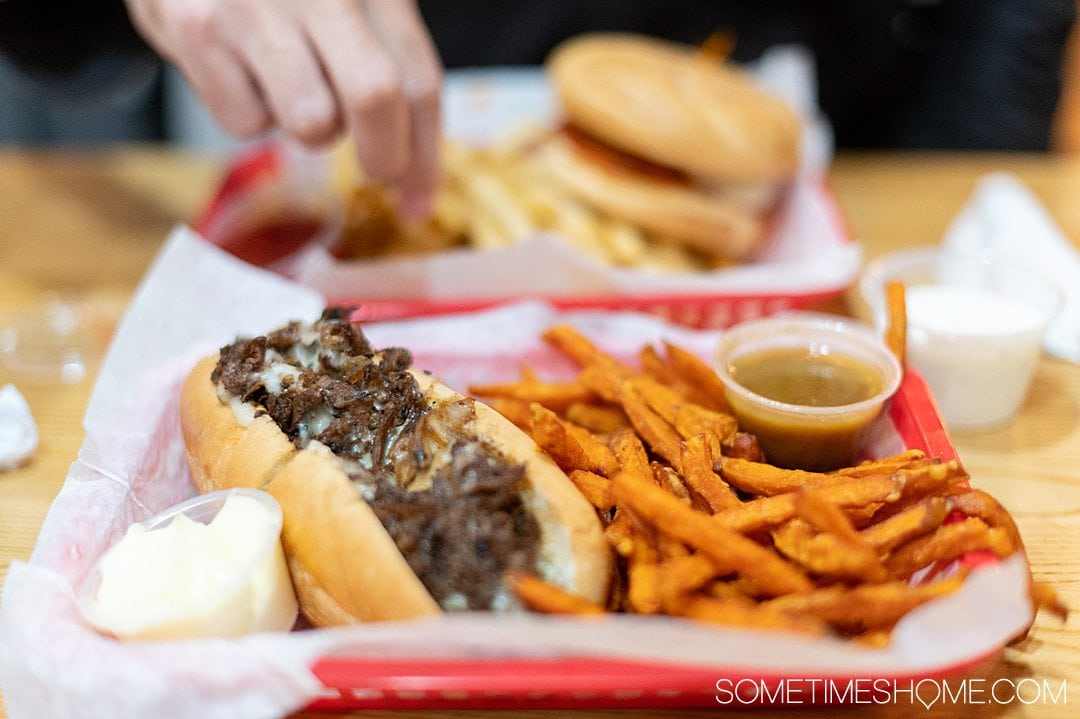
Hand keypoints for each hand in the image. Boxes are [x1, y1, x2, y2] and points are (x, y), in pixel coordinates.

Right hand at [125, 0, 442, 214]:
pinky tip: (238, 66)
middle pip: (375, 97)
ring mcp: (255, 4)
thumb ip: (390, 72)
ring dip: (310, 126)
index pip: (418, 80)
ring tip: (292, 85)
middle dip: (384, 157)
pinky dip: (248, 112)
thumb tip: (414, 190)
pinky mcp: (197, 27)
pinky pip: (245, 121)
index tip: (418, 200)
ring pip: (310, 122)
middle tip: (378, 171)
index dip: (425, 155)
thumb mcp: (351, 4)